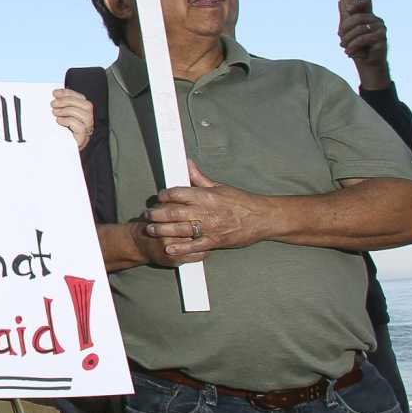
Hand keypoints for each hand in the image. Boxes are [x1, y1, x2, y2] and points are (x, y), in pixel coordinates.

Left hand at [50, 88, 95, 150]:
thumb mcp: (55, 117)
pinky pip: (81, 127)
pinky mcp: (82, 140)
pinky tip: (59, 121)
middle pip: (87, 105)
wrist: (53, 154)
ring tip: (55, 113)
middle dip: (69, 101)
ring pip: (86, 115)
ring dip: (68, 110)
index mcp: (81, 114)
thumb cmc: (54, 135)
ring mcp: (86, 131)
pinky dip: (69, 121)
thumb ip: (58, 106)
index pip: (81, 99)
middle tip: (53, 103)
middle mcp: (86, 122)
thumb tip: (55, 94)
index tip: (55, 93)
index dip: (69, 93)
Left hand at [141, 161, 269, 259]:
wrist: (263, 218)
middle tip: (147, 215)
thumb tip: (186, 163)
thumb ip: (199, 178)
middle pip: (174, 212)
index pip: (178, 193)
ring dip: (163, 230)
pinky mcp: (216, 241)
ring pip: (181, 229)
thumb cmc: (242, 202)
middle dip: (157, 214)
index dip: (165, 195)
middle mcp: (206, 211)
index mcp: (206, 196)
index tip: (158, 197)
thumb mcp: (220, 186)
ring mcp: (210, 227)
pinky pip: (195, 246)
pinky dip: (181, 248)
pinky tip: (169, 249)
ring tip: (151, 230)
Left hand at [338, 0, 390, 88]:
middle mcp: (377, 20)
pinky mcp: (382, 39)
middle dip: (344, 29)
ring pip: (359, 29)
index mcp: (368, 16)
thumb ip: (345, 18)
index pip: (367, 1)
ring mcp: (381, 29)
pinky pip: (363, 39)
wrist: (368, 64)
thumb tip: (340, 1)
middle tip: (340, 40)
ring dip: (347, 40)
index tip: (348, 10)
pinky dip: (353, 47)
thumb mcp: (349, 32)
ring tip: (344, 48)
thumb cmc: (358, 47)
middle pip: (357, 17)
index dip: (357, 2)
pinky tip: (349, 53)